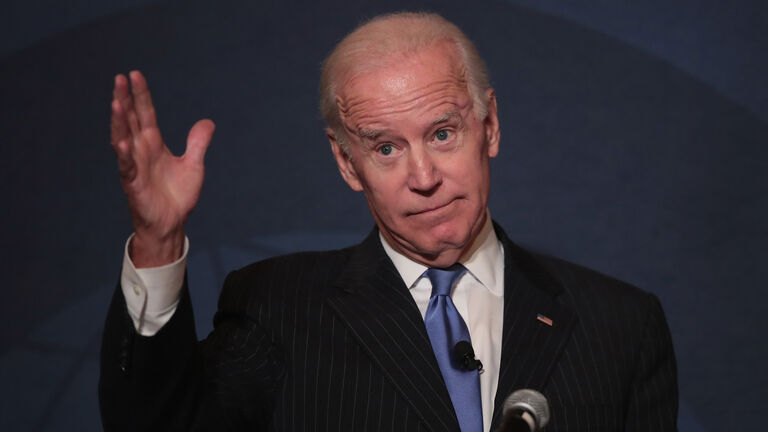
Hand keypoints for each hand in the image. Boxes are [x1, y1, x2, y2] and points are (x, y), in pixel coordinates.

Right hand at [111, 71, 214, 266]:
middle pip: (130, 120)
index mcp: (154, 144)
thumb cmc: (177, 195)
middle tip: (120, 78)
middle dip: (125, 100)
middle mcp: (141, 151)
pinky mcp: (133, 184)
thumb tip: (207, 121)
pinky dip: (124, 155)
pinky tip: (122, 142)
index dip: (141, 95)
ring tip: (116, 102)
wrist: (172, 223)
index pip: (145, 114)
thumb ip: (198, 143)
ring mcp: (135, 166)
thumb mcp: (194, 165)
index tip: (135, 74)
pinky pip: (127, 167)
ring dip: (119, 122)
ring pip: (123, 139)